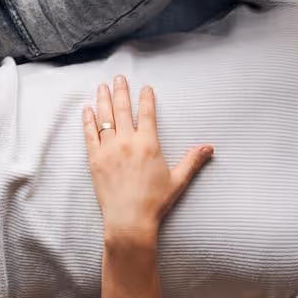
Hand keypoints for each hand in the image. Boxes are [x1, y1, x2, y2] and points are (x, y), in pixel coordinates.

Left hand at [81, 75, 212, 245]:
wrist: (129, 220)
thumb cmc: (155, 202)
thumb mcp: (178, 180)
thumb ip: (192, 160)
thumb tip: (210, 148)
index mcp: (148, 144)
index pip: (147, 114)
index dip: (146, 99)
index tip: (145, 87)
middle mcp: (127, 142)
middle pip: (123, 110)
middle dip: (121, 91)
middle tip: (119, 77)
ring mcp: (109, 150)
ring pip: (105, 118)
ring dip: (103, 100)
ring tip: (102, 86)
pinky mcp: (95, 160)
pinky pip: (90, 134)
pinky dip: (88, 120)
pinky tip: (87, 109)